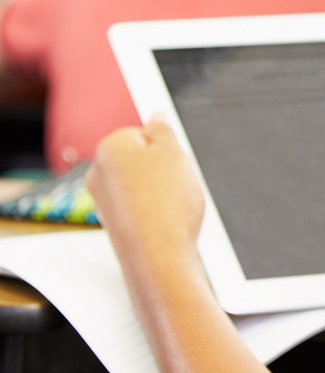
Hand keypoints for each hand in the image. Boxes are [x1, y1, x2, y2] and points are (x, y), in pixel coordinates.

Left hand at [86, 119, 204, 263]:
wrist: (159, 256)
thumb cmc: (166, 204)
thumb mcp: (174, 153)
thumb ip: (163, 129)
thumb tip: (156, 116)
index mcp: (109, 148)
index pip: (141, 132)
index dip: (164, 145)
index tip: (175, 158)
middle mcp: (99, 173)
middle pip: (139, 157)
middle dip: (161, 166)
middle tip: (177, 179)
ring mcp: (104, 200)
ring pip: (141, 183)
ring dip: (161, 188)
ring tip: (175, 201)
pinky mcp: (114, 223)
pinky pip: (140, 205)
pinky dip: (156, 208)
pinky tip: (168, 217)